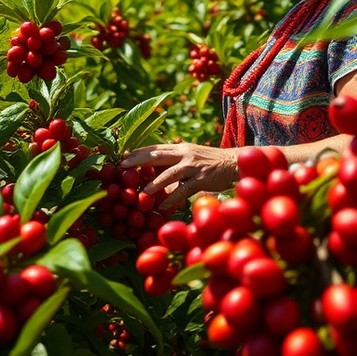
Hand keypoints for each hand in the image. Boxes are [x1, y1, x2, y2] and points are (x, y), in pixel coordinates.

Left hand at [120, 143, 237, 209]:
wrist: (234, 163)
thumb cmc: (210, 163)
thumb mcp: (190, 158)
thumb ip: (174, 164)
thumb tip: (154, 175)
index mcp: (179, 148)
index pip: (154, 148)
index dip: (138, 152)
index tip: (122, 157)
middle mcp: (184, 153)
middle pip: (157, 155)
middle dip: (138, 160)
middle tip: (122, 166)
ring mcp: (193, 165)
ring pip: (169, 173)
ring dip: (154, 184)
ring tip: (141, 193)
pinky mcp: (202, 179)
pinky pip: (184, 190)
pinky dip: (173, 199)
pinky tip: (163, 207)